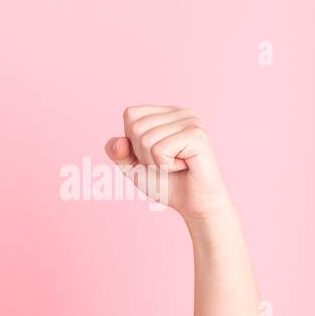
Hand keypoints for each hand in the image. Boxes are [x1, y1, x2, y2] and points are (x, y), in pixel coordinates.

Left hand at [104, 106, 230, 220]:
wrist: (192, 203)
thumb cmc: (165, 182)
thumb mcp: (131, 166)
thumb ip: (117, 152)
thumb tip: (118, 142)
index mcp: (166, 113)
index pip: (130, 114)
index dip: (132, 141)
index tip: (152, 154)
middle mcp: (181, 112)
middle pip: (136, 127)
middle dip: (143, 154)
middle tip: (165, 163)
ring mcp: (191, 121)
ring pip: (146, 139)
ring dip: (155, 162)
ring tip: (174, 165)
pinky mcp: (196, 135)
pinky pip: (160, 150)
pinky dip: (165, 165)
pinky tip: (182, 166)